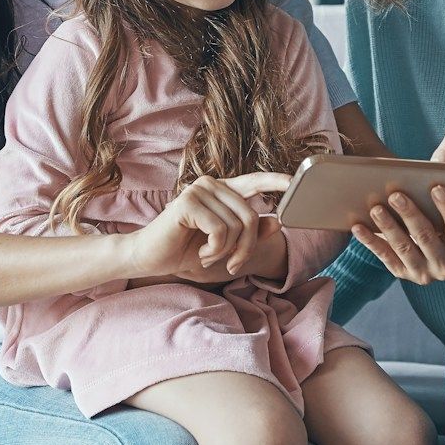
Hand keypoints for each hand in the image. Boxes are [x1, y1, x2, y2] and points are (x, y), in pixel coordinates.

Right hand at [123, 173, 289, 281]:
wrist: (149, 258)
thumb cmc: (185, 251)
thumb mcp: (225, 246)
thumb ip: (251, 234)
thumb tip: (279, 222)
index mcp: (222, 191)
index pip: (255, 181)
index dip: (277, 181)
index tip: (295, 182)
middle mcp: (212, 184)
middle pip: (252, 216)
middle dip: (246, 248)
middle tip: (230, 264)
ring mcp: (199, 190)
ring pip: (238, 226)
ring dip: (226, 251)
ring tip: (207, 256)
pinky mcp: (189, 202)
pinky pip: (221, 230)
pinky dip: (214, 250)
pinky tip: (199, 252)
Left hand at [350, 184, 444, 285]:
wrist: (424, 248)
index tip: (436, 187)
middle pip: (427, 237)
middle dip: (411, 214)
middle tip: (396, 194)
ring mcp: (423, 274)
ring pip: (404, 248)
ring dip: (388, 227)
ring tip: (375, 207)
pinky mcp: (401, 275)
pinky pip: (384, 257)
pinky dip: (370, 241)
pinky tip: (358, 226)